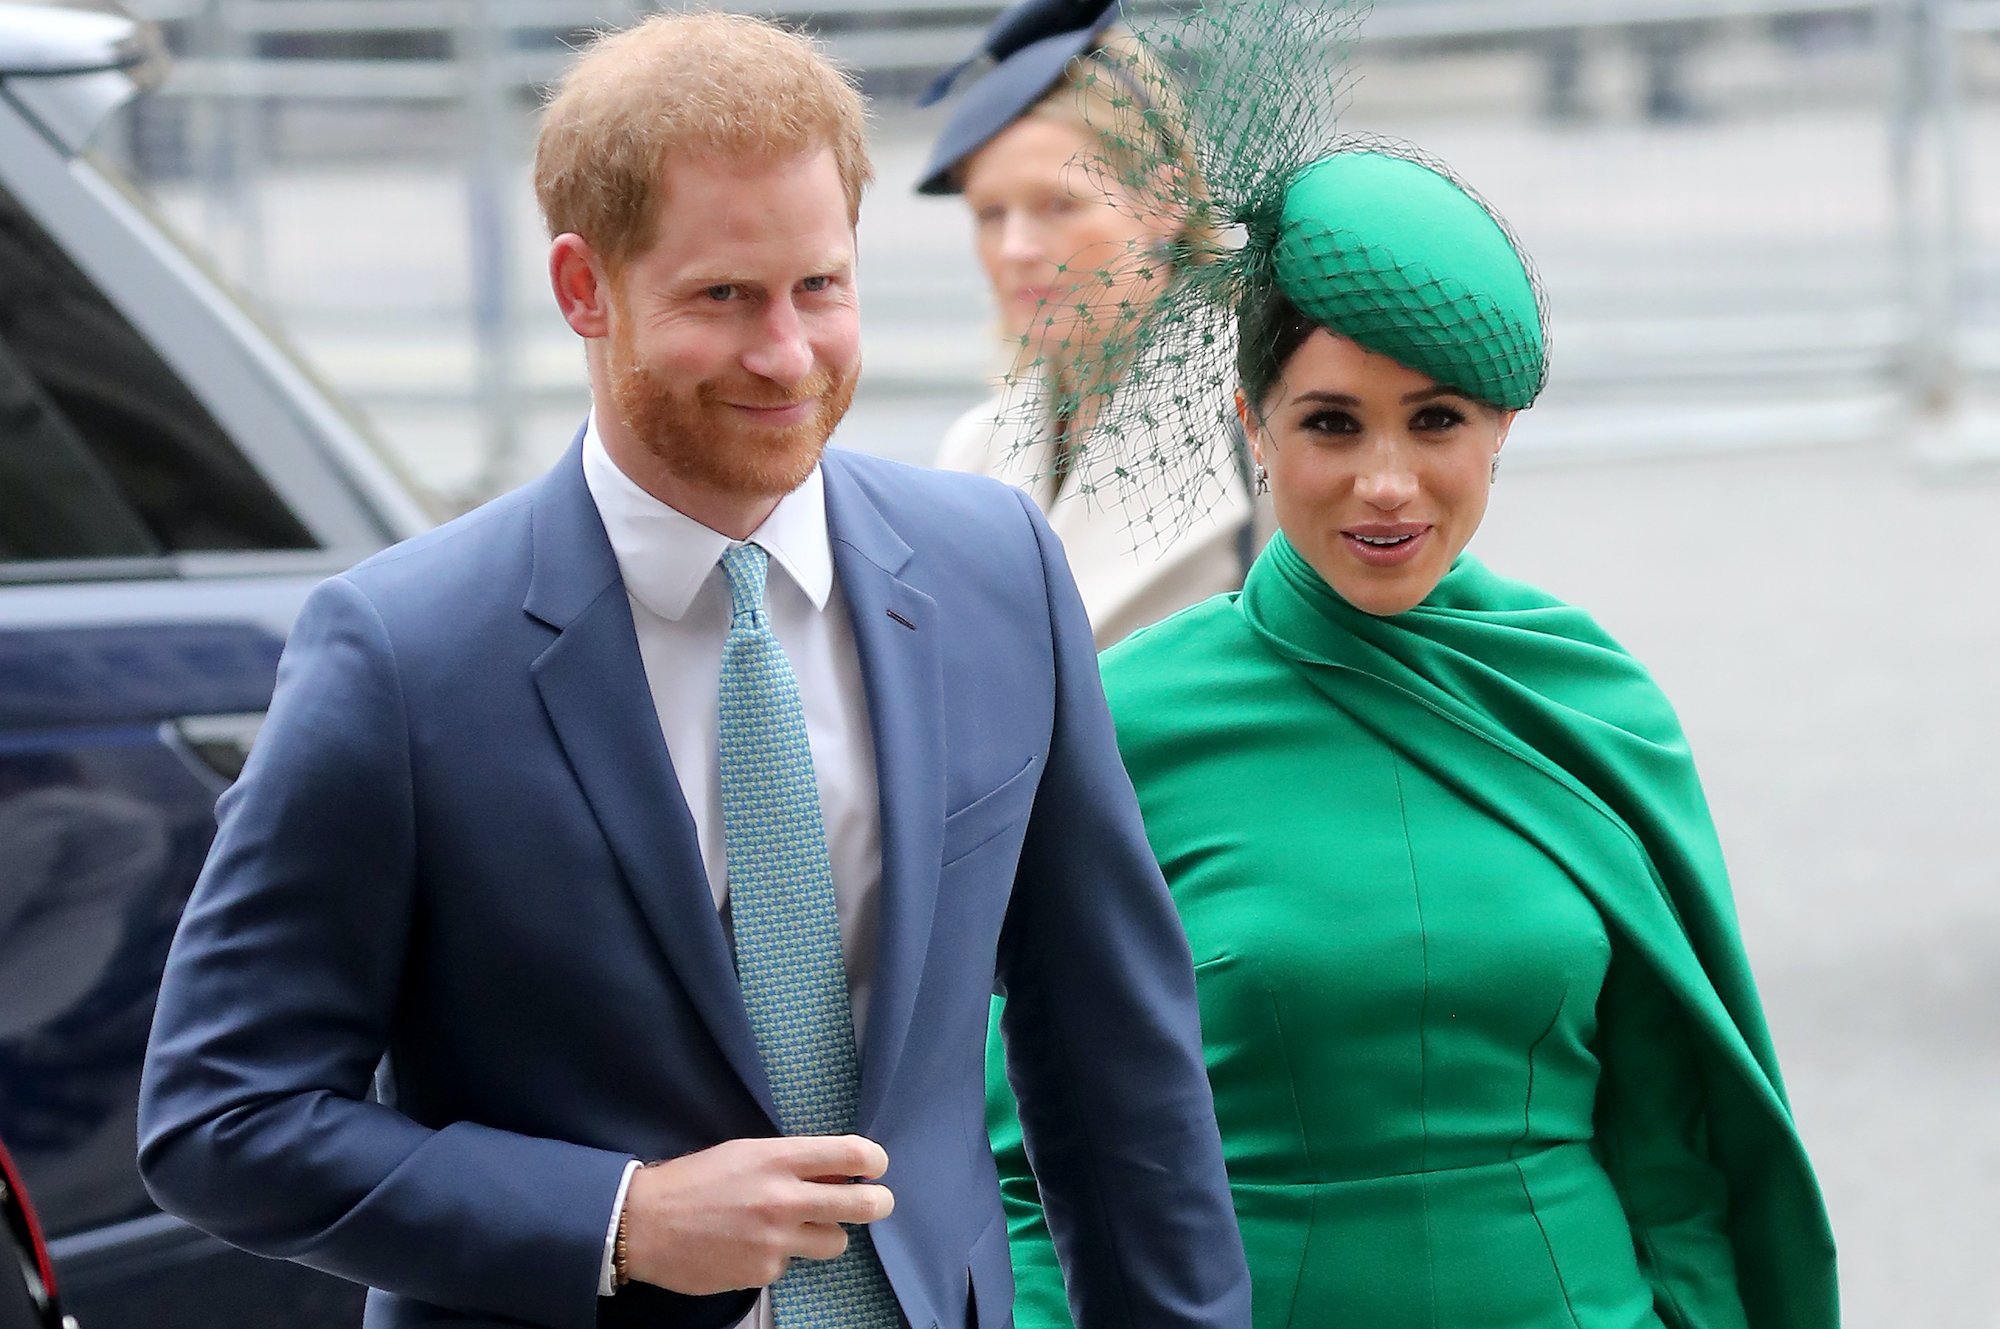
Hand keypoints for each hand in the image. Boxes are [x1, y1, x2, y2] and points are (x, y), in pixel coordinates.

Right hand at [621, 1135, 893, 1294]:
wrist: (644, 1224)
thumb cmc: (695, 1180)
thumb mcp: (746, 1153)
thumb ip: (793, 1160)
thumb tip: (839, 1169)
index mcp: (778, 1159)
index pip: (853, 1154)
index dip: (875, 1161)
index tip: (875, 1167)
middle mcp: (783, 1199)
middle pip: (864, 1205)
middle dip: (879, 1203)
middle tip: (877, 1202)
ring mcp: (775, 1240)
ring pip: (836, 1242)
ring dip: (825, 1234)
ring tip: (795, 1225)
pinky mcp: (763, 1272)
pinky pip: (791, 1264)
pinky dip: (779, 1256)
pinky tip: (749, 1245)